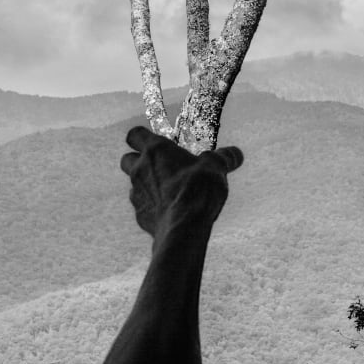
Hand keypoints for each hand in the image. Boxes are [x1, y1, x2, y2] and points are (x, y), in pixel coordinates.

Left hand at [121, 126, 242, 240]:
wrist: (183, 228)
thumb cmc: (197, 189)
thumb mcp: (216, 167)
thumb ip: (224, 157)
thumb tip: (236, 153)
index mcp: (155, 150)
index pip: (134, 134)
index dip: (142, 136)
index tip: (155, 141)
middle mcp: (140, 169)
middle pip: (127, 159)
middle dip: (139, 160)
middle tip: (161, 166)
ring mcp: (137, 193)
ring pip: (133, 184)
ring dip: (146, 184)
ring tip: (169, 190)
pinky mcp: (139, 214)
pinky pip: (142, 205)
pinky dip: (152, 205)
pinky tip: (169, 210)